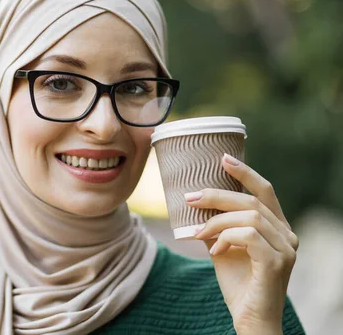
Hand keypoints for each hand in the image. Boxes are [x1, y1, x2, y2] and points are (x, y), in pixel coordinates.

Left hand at [184, 153, 298, 334]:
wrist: (250, 319)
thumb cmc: (238, 284)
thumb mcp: (222, 248)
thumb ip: (215, 227)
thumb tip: (192, 206)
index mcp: (277, 228)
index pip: (265, 192)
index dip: (245, 172)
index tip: (223, 158)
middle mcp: (287, 235)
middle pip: (251, 201)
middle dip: (217, 195)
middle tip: (190, 198)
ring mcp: (285, 249)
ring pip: (249, 217)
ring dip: (217, 221)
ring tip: (199, 233)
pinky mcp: (276, 263)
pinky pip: (248, 236)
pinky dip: (226, 238)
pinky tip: (214, 251)